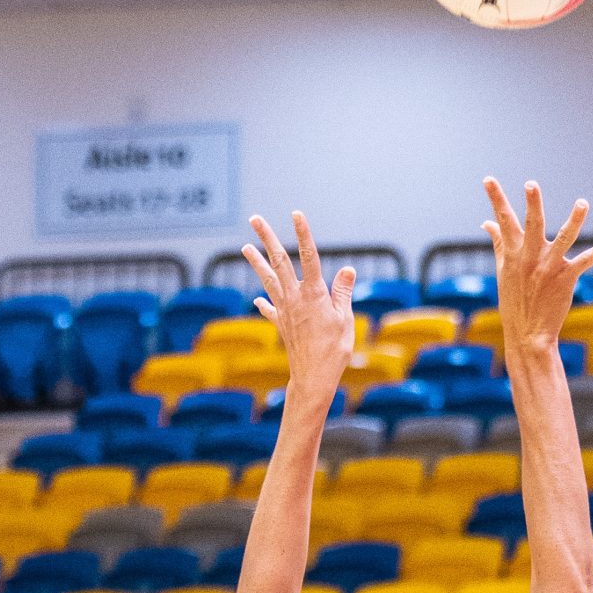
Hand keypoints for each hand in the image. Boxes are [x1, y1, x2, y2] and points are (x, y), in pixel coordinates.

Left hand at [243, 212, 355, 404]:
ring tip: (244, 247)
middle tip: (254, 218)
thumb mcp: (345, 320)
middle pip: (278, 261)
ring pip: (268, 280)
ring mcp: (285, 310)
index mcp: (314, 294)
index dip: (302, 234)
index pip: (308, 256)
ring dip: (256, 262)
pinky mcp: (281, 324)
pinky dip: (264, 302)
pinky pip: (270, 309)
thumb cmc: (334, 351)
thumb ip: (343, 292)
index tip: (296, 214)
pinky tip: (258, 298)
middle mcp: (295, 298)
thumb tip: (347, 268)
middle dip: (266, 238)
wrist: (312, 378)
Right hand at [483, 178, 592, 358]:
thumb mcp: (504, 271)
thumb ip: (499, 243)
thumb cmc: (514, 301)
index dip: (495, 199)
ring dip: (575, 221)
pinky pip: (585, 262)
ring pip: (564, 239)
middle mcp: (531, 258)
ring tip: (583, 203)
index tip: (487, 179)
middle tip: (531, 184)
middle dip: (532, 204)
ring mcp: (549, 268)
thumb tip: (487, 223)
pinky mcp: (566, 278)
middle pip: (532, 225)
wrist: (527, 334)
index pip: (503, 221)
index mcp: (514, 254)